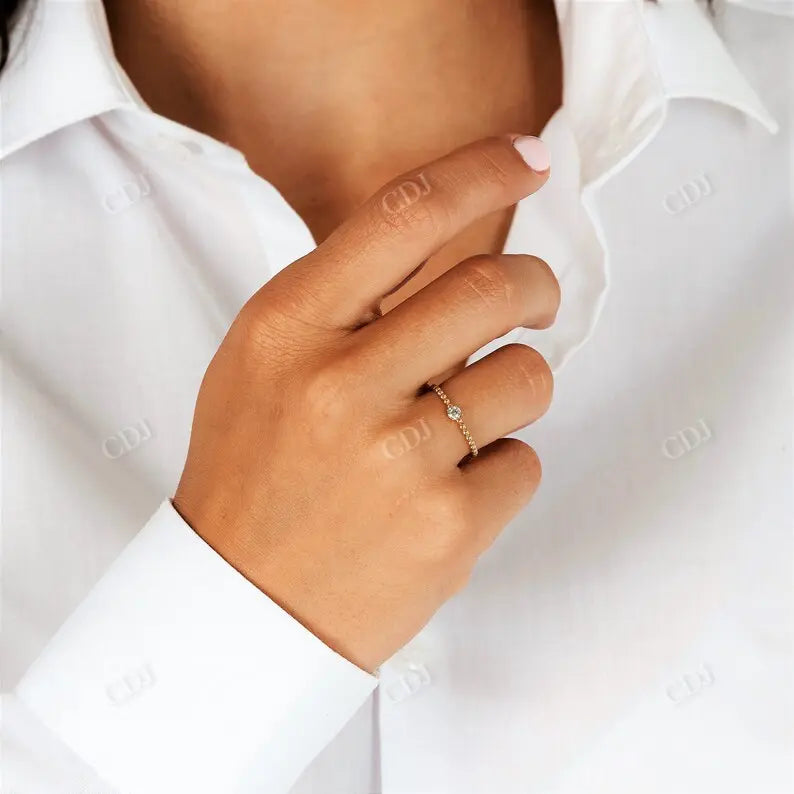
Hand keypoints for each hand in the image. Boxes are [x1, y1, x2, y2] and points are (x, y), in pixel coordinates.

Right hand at [173, 135, 558, 671]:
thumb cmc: (255, 476)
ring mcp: (398, 457)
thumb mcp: (265, 366)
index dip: (481, 170)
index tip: (529, 157)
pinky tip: (448, 494)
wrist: (241, 604)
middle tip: (533, 303)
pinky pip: (525, 462)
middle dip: (534, 289)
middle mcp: (341, 383)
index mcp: (288, 329)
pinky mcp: (447, 526)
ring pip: (528, 377)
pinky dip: (501, 471)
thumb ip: (342, 304)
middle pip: (493, 288)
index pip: (404, 214)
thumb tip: (449, 249)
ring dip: (515, 391)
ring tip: (466, 426)